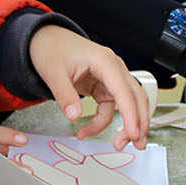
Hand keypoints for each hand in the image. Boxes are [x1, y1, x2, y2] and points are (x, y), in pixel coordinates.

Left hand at [29, 25, 148, 149]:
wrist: (46, 40)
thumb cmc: (52, 49)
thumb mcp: (53, 72)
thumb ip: (64, 95)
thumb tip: (75, 116)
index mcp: (105, 61)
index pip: (124, 91)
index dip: (131, 114)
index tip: (133, 134)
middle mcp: (113, 69)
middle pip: (136, 97)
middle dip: (139, 121)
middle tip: (136, 144)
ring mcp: (110, 78)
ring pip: (128, 104)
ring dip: (126, 124)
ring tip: (118, 143)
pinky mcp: (104, 86)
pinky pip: (111, 107)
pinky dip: (104, 121)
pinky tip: (89, 130)